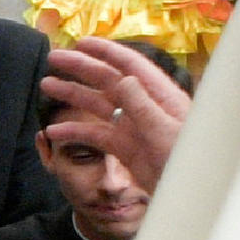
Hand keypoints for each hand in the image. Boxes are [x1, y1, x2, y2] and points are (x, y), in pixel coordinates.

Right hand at [41, 35, 187, 192]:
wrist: (192, 196)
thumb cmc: (188, 162)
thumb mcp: (165, 134)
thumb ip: (143, 107)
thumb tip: (123, 78)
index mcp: (160, 96)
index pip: (130, 66)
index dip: (106, 51)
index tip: (81, 43)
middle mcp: (145, 107)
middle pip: (109, 81)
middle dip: (81, 68)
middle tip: (53, 58)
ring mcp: (134, 127)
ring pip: (98, 105)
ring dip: (73, 94)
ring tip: (46, 85)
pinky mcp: (126, 147)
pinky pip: (96, 135)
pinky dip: (75, 131)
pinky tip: (54, 131)